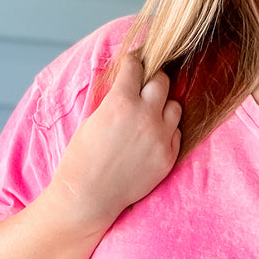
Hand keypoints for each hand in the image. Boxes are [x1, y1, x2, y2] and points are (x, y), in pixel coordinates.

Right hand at [52, 55, 181, 225]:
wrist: (89, 196)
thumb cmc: (82, 158)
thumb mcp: (93, 118)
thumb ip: (116, 100)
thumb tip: (129, 84)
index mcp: (121, 102)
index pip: (136, 67)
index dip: (134, 63)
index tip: (135, 62)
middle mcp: (146, 116)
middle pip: (162, 81)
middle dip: (152, 80)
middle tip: (145, 86)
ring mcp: (161, 137)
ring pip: (175, 106)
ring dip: (163, 106)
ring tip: (150, 115)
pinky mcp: (169, 156)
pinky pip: (176, 133)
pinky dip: (166, 131)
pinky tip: (151, 138)